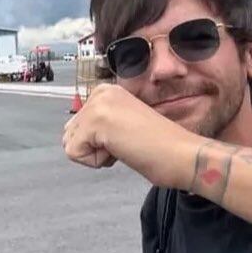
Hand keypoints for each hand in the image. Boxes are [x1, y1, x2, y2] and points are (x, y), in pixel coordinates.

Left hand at [62, 84, 200, 187]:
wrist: (182, 154)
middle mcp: (100, 92)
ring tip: (124, 146)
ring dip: (96, 155)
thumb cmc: (159, 147)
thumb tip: (69, 137)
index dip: (98, 143)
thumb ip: (98, 126)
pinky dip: (97, 161)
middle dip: (94, 148)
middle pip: (70, 134)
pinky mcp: (96, 121)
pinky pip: (75, 153)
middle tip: (126, 144)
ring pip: (71, 144)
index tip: (127, 138)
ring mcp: (98, 104)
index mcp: (106, 91)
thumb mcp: (121, 127)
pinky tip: (122, 150)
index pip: (77, 126)